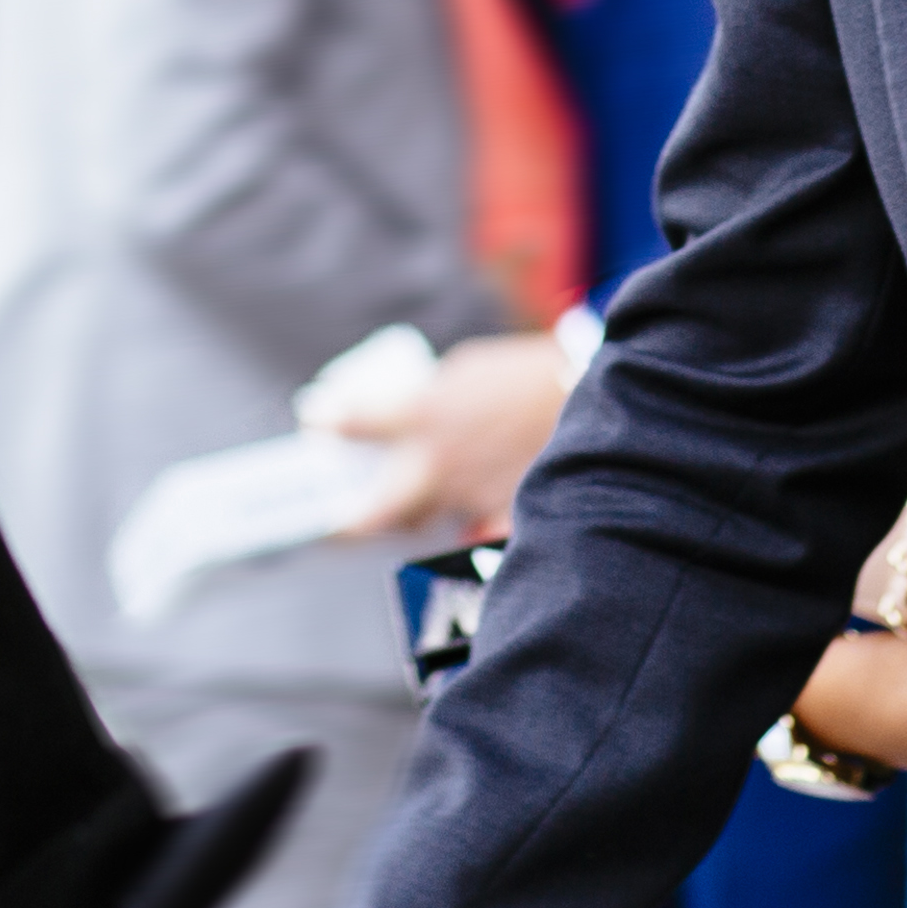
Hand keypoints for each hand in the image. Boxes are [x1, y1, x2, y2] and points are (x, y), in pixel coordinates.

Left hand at [324, 330, 572, 541]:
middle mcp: (439, 463)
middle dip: (345, 525)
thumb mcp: (465, 373)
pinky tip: (459, 524)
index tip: (315, 421)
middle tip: (333, 524)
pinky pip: (469, 535)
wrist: (590, 392)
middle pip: (374, 513)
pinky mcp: (503, 516)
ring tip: (396, 512)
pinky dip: (461, 530)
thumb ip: (431, 402)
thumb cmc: (526, 375)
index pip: (357, 423)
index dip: (329, 423)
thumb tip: (408, 419)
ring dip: (405, 518)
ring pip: (421, 525)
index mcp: (425, 415)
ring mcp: (469, 497)